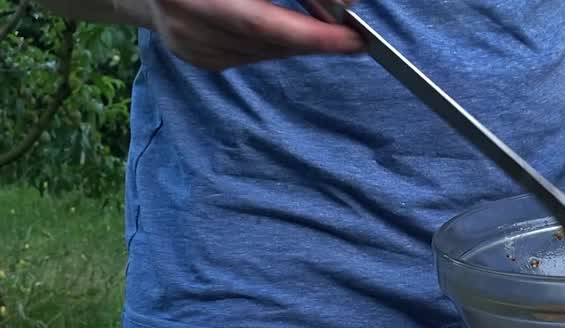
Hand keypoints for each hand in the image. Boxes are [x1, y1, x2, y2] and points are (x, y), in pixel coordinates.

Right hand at [143, 0, 364, 70]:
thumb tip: (345, 4)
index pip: (261, 21)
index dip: (312, 34)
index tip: (353, 38)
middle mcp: (182, 11)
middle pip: (264, 39)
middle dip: (312, 38)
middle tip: (350, 36)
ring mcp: (182, 37)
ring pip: (259, 51)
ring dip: (294, 41)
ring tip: (315, 25)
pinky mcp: (189, 53)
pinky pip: (246, 56)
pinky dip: (271, 45)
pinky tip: (276, 29)